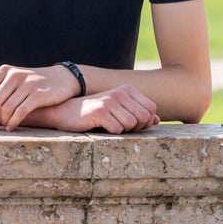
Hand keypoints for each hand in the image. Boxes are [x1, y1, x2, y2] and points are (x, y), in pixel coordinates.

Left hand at [0, 64, 81, 131]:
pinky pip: (20, 112)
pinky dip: (13, 122)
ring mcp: (27, 84)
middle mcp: (14, 75)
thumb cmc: (34, 83)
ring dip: (1, 121)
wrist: (62, 79)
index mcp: (6, 70)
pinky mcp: (38, 95)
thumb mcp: (16, 78)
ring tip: (2, 127)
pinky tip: (11, 127)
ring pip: (5, 108)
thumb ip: (0, 88)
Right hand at [43, 85, 160, 133]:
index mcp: (127, 89)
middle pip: (144, 117)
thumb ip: (137, 114)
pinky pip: (117, 129)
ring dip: (122, 131)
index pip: (152, 109)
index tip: (132, 125)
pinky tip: (100, 128)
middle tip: (120, 128)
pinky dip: (111, 134)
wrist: (65, 112)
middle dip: (136, 128)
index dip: (145, 122)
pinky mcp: (100, 111)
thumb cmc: (94, 114)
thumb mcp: (118, 111)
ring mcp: (110, 100)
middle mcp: (120, 92)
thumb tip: (157, 120)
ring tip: (109, 127)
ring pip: (132, 124)